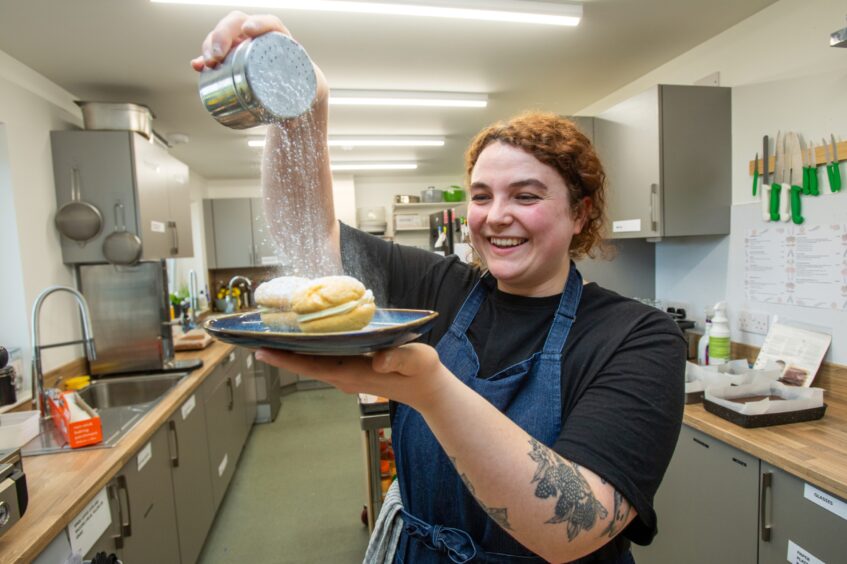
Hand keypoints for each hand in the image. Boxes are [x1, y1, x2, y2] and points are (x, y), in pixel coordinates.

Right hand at [190, 11, 327, 101]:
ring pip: (223, 36)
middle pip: (238, 24)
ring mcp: (244, 46)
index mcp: (281, 38)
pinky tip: (196, 66)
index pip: (269, 22)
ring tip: (207, 63)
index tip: (248, 31)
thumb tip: (297, 119)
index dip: (258, 23)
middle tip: (216, 57)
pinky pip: (215, 53)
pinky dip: (204, 59)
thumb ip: (306, 101)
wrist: (294, 93)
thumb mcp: (307, 91)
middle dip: (222, 35)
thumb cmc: (303, 88)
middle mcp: (260, 37)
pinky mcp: (233, 58)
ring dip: (210, 45)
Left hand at [255, 344, 455, 412]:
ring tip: (267, 335)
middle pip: (304, 365)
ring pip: (310, 363)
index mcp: (353, 373)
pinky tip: (298, 338)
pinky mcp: (350, 370)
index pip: (312, 366)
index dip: (286, 358)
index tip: (262, 349)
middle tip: (252, 337)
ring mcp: (346, 374)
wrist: (428, 389)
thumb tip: (378, 361)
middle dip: (279, 352)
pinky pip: (321, 360)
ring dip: (289, 351)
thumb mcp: (416, 362)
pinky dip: (305, 350)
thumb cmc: (422, 373)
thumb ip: (399, 359)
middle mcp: (343, 376)